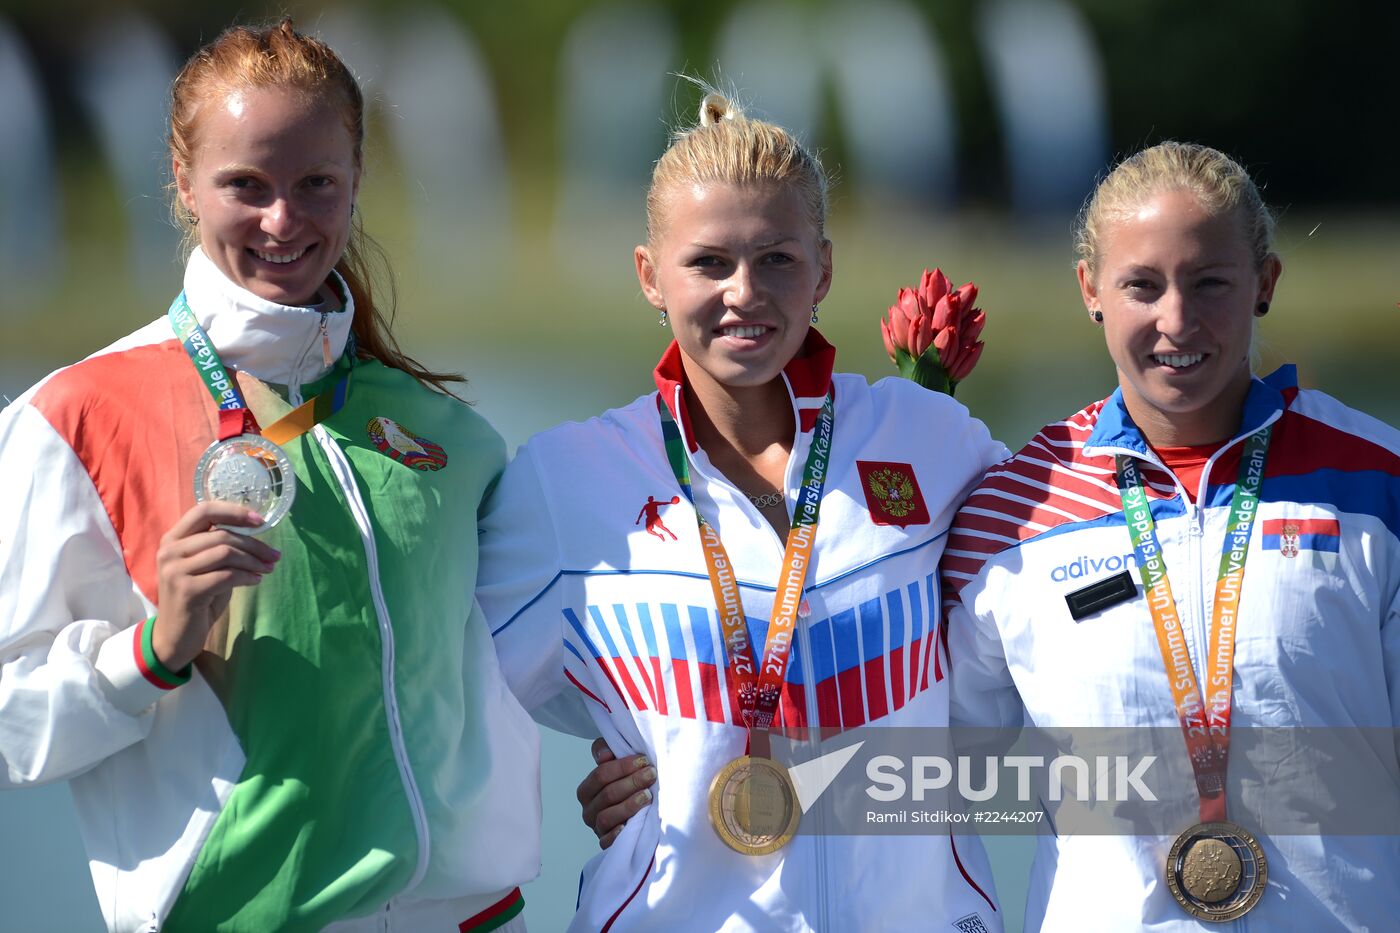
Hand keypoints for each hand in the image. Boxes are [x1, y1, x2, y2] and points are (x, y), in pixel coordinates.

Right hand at [153, 501, 279, 670]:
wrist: (176, 636)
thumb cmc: (197, 598)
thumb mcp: (207, 567)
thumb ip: (220, 548)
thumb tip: (257, 535)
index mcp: (173, 539)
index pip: (204, 510)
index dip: (234, 512)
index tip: (260, 521)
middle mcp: (169, 551)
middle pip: (222, 534)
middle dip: (254, 545)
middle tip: (274, 556)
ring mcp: (174, 570)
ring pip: (226, 553)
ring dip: (253, 561)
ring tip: (267, 569)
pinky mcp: (186, 590)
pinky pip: (226, 576)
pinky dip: (247, 576)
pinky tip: (256, 581)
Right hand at [577, 737, 656, 848]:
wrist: (633, 816)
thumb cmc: (624, 786)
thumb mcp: (616, 766)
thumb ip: (605, 751)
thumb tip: (604, 754)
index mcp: (587, 790)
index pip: (600, 775)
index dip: (622, 767)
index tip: (643, 760)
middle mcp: (588, 810)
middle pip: (607, 794)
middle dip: (631, 782)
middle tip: (651, 774)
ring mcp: (597, 828)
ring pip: (607, 816)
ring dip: (629, 805)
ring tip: (648, 796)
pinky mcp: (605, 843)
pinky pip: (608, 841)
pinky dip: (618, 833)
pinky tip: (631, 824)